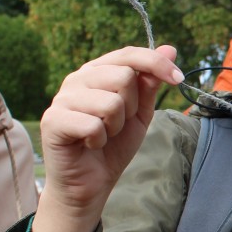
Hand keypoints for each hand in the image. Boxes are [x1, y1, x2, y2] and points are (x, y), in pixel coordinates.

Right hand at [34, 45, 181, 231]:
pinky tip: (89, 145)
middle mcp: (77, 79)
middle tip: (117, 125)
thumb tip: (170, 48)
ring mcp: (62, 98)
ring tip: (103, 135)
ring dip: (115, 127)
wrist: (90, 183)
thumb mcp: (140, 113)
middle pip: (123, 76)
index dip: (156, 63)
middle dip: (132, 107)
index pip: (128, 54)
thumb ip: (151, 82)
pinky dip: (99, 140)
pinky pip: (94, 124)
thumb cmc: (113, 146)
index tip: (179, 79)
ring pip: (111, 102)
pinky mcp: (53, 120)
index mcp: (98, 72)